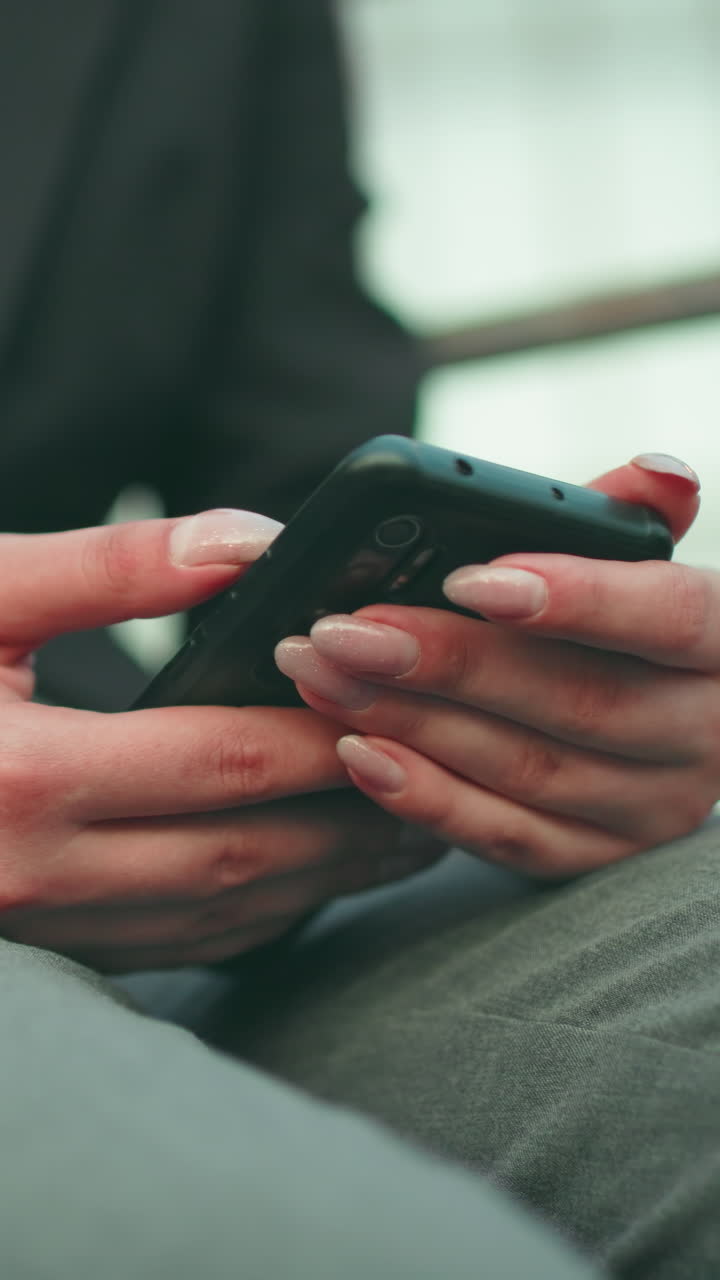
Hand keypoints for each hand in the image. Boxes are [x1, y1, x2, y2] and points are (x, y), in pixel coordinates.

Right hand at [0, 511, 438, 970]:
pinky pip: (177, 949)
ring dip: (326, 877)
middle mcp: (37, 871)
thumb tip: (247, 540)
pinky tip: (305, 882)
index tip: (399, 696)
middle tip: (438, 767)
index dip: (326, 731)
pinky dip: (258, 917)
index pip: (226, 761)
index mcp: (22, 777)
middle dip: (354, 814)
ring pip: (224, 914)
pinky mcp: (45, 943)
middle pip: (247, 849)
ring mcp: (43, 924)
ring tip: (405, 830)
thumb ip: (113, 565)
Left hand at [275, 454, 717, 875]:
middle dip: (450, 663)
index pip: (669, 617)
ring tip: (324, 677)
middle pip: (579, 701)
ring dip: (413, 723)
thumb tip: (658, 473)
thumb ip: (623, 518)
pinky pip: (508, 838)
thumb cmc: (615, 622)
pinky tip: (358, 753)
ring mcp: (653, 807)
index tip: (469, 577)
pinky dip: (426, 798)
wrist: (641, 720)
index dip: (577, 598)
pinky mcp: (595, 854)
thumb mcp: (626, 562)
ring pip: (529, 770)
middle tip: (345, 631)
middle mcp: (704, 735)